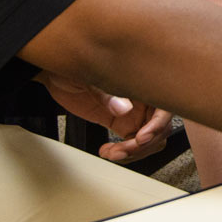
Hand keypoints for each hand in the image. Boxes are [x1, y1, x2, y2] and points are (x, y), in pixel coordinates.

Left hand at [40, 71, 174, 163]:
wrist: (57, 76)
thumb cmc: (75, 67)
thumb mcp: (88, 76)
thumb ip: (107, 93)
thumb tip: (124, 109)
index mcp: (142, 81)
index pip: (164, 105)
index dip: (158, 124)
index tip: (141, 137)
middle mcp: (143, 98)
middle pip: (159, 128)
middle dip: (143, 144)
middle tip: (122, 150)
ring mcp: (134, 113)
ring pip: (149, 140)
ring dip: (134, 152)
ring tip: (112, 153)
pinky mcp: (123, 124)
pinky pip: (133, 144)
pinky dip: (124, 153)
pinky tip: (109, 151)